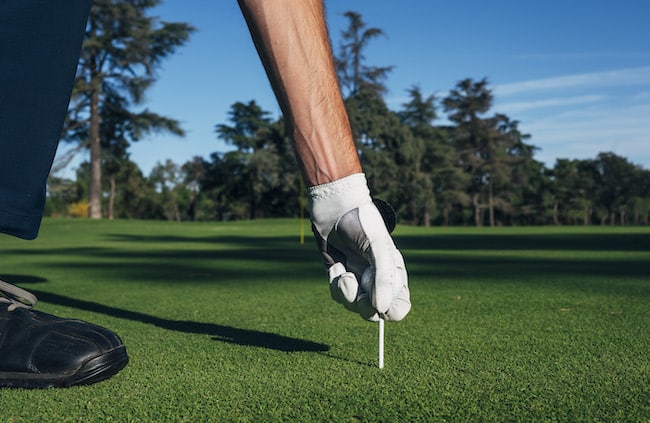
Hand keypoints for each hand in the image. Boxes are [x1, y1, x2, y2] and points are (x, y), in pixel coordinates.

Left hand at [309, 174, 410, 320]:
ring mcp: (357, 280)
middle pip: (373, 312)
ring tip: (343, 273)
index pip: (399, 307)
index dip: (391, 311)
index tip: (381, 304)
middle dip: (363, 306)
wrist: (336, 208)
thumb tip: (380, 310)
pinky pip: (337, 295)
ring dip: (345, 293)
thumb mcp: (378, 250)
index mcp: (394, 276)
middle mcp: (376, 281)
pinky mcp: (339, 276)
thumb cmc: (363, 225)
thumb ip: (383, 280)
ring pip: (352, 305)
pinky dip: (334, 283)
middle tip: (357, 293)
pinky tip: (336, 265)